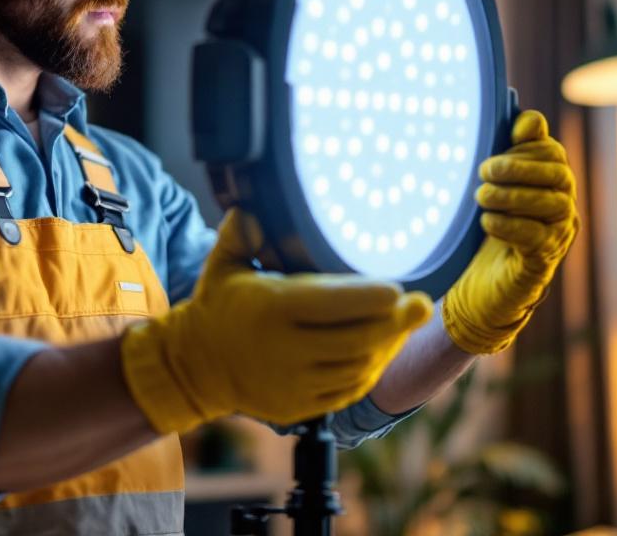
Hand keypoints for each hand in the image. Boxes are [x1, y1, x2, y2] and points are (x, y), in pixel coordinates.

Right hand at [121, 209, 433, 432]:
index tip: (399, 288)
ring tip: (406, 324)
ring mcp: (293, 383)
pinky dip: (369, 371)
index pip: (332, 304)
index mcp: (270, 309)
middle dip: (396, 324)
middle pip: (357, 339)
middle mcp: (285, 350)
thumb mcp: (222, 266)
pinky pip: (346, 391)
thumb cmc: (217, 307)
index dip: (372, 298)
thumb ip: (241, 235)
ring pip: (358, 367)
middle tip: (422, 305)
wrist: (194, 368)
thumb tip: (251, 208)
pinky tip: (381, 351)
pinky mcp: (299, 407)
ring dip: (387, 347)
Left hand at [442, 110, 578, 354]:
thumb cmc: (487, 231)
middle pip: (557, 176)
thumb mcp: (494, 188)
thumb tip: (527, 119)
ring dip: (511, 195)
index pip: (552, 154)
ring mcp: (558, 235)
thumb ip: (509, 153)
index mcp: (551, 184)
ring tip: (481, 196)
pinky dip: (510, 225)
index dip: (527, 147)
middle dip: (519, 167)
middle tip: (484, 170)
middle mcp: (563, 207)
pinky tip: (488, 221)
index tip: (498, 147)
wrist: (479, 290)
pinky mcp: (542, 262)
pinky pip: (536, 238)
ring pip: (550, 205)